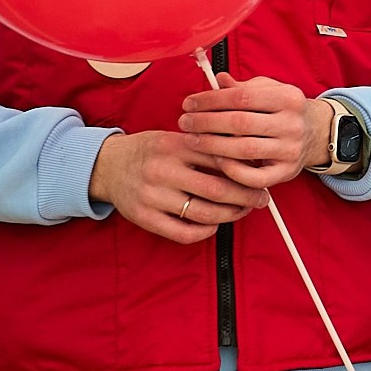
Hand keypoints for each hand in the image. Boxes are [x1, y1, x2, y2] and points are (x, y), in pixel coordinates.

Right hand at [87, 130, 271, 243]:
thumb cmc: (151, 151)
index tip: (261, 175)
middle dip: (246, 197)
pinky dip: (205, 231)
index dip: (246, 169)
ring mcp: (152, 196)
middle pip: (217, 189)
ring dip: (230, 215)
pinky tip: (215, 224)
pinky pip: (183, 233)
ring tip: (241, 211)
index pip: (220, 159)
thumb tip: (248, 156)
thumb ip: (206, 145)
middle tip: (261, 199)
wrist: (108, 166)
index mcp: (174, 145)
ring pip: (203, 213)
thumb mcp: (175, 137)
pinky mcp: (144, 217)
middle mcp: (162, 170)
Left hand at [177, 71, 327, 187]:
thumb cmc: (285, 109)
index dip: (210, 100)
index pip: (241, 97)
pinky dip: (232, 170)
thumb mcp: (269, 90)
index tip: (190, 103)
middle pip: (240, 123)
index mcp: (288, 98)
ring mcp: (291, 150)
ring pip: (244, 150)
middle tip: (185, 122)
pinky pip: (254, 177)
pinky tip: (216, 160)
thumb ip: (242, 87)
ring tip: (193, 140)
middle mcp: (292, 124)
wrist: (317, 133)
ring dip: (212, 146)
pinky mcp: (286, 173)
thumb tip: (216, 80)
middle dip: (206, 123)